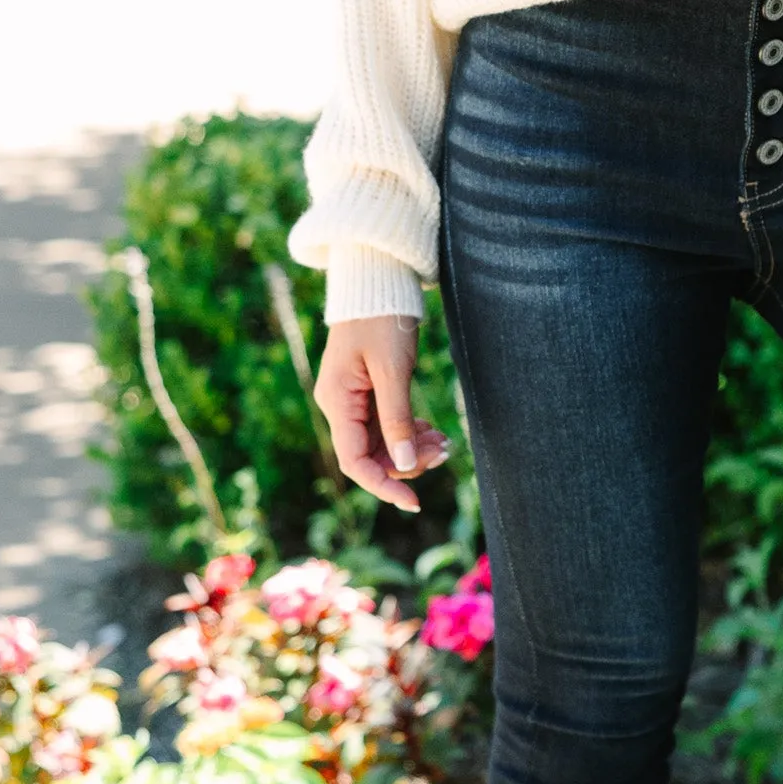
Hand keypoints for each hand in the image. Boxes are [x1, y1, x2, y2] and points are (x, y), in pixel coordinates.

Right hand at [314, 315, 450, 512]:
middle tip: (445, 449)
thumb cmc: (382, 318)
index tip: (414, 502)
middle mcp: (340, 406)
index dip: (383, 486)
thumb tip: (404, 466)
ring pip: (383, 444)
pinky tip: (432, 430)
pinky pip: (387, 426)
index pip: (354, 462)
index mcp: (337, 402)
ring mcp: (353, 401)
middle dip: (408, 462)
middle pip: (371, 456)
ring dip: (413, 448)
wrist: (377, 281)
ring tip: (444, 441)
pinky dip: (410, 432)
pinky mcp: (368, 394)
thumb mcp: (393, 369)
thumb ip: (397, 418)